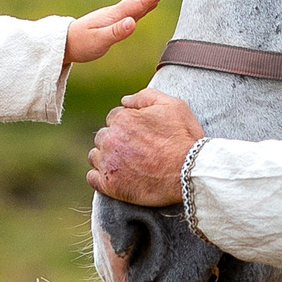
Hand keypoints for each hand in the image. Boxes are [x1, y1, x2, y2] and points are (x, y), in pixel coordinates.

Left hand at [65, 0, 176, 65]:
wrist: (65, 42)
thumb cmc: (81, 44)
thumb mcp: (98, 41)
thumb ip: (116, 32)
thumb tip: (133, 22)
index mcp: (115, 15)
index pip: (139, 2)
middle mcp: (116, 13)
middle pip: (140, 0)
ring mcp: (115, 16)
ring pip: (137, 4)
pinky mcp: (113, 22)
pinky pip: (133, 11)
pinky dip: (144, 6)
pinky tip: (148, 6)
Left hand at [87, 91, 205, 206]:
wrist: (189, 173)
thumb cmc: (184, 138)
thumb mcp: (173, 106)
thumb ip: (146, 97)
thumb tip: (125, 100)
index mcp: (122, 119)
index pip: (114, 118)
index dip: (128, 126)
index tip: (140, 136)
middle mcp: (110, 139)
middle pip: (104, 137)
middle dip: (116, 141)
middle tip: (136, 151)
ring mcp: (108, 163)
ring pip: (96, 156)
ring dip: (107, 159)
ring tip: (128, 165)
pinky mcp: (109, 185)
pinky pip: (92, 178)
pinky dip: (101, 177)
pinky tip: (117, 177)